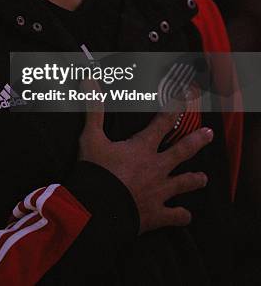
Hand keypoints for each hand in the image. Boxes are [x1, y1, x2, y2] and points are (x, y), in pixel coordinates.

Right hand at [78, 86, 212, 233]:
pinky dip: (182, 216)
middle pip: (182, 151)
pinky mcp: (157, 214)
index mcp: (143, 148)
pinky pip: (175, 216)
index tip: (184, 99)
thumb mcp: (91, 138)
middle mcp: (156, 167)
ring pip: (184, 183)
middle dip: (197, 141)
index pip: (163, 123)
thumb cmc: (96, 171)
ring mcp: (159, 192)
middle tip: (209, 134)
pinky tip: (187, 216)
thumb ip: (94, 110)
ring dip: (194, 180)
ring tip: (203, 178)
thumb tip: (89, 81)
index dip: (174, 109)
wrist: (98, 208)